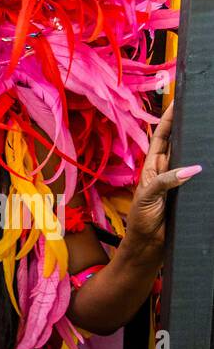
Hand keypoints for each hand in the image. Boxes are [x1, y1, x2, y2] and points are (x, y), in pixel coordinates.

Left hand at [126, 102, 201, 245]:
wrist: (148, 246)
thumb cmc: (142, 221)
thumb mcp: (148, 198)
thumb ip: (165, 182)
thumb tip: (192, 168)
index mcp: (153, 167)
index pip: (162, 138)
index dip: (169, 120)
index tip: (178, 102)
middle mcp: (168, 170)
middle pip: (181, 143)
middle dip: (189, 127)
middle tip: (202, 110)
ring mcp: (180, 181)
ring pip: (193, 157)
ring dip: (201, 146)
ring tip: (212, 129)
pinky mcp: (191, 193)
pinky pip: (202, 177)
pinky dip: (209, 168)